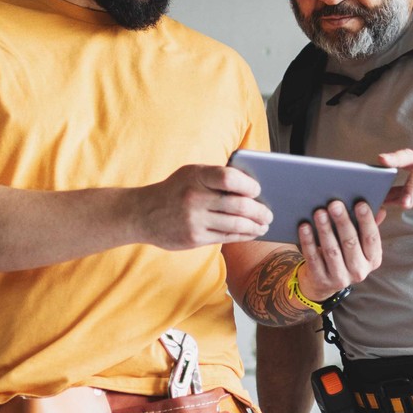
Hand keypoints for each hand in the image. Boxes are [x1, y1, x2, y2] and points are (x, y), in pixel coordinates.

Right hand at [137, 164, 271, 249]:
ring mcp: (194, 220)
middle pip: (238, 205)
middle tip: (269, 214)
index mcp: (196, 176)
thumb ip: (216, 177)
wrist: (143, 214)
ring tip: (265, 225)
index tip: (258, 190)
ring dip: (255, 226)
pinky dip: (243, 235)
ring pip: (235, 224)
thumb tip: (253, 187)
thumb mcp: (190, 174)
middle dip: (259, 211)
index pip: (229, 178)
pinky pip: (226, 237)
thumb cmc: (176, 190)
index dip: (248, 185)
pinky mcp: (194, 238)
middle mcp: (195, 197)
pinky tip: (251, 233)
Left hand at [297, 200, 384, 299]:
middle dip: (342, 222)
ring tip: (319, 213)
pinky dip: (308, 241)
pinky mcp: (321, 279)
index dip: (367, 221)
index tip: (360, 204)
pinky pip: (313, 258)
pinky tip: (305, 227)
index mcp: (372, 259)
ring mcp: (340, 278)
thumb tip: (380, 211)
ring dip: (325, 230)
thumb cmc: (344, 254)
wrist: (324, 281)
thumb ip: (368, 227)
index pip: (372, 238)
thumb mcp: (359, 244)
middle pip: (350, 243)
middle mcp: (359, 271)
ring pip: (331, 251)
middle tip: (334, 204)